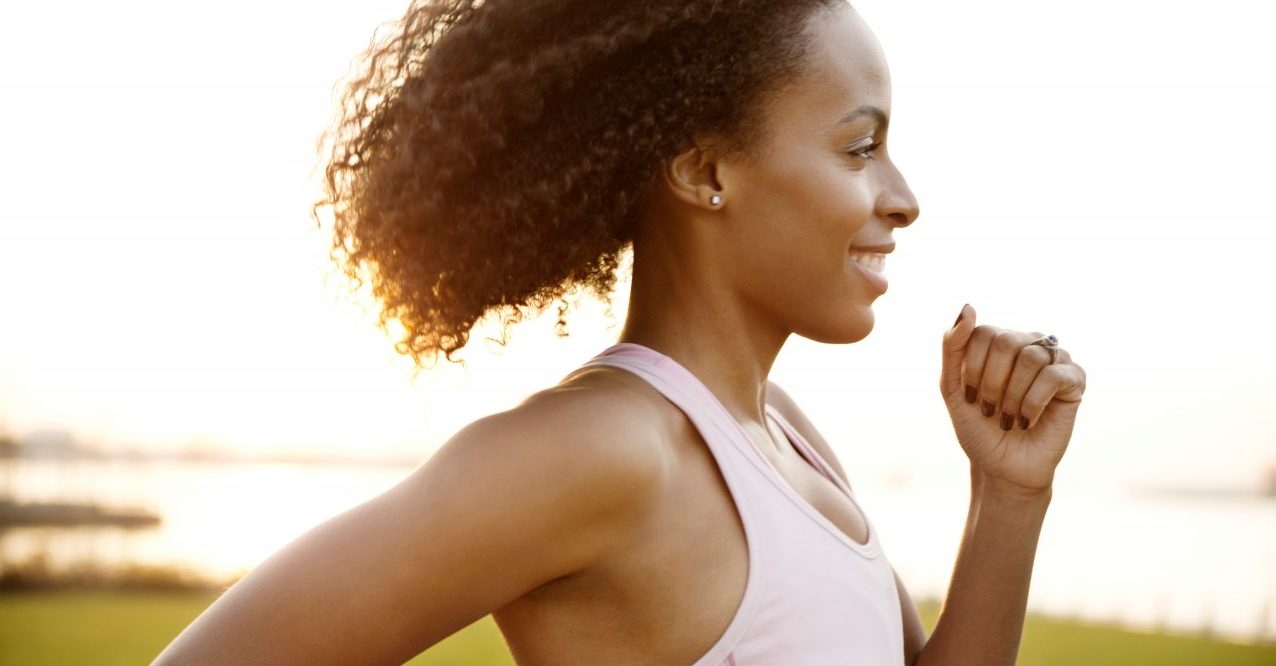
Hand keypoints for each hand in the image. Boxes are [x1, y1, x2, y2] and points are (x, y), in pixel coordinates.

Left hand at [940, 304, 1085, 494]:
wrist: (1003, 467)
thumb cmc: (978, 428)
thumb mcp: (952, 388)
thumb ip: (953, 346)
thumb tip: (968, 306)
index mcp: (998, 341)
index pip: (983, 332)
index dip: (973, 369)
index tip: (971, 398)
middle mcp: (1027, 342)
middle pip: (1006, 341)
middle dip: (992, 382)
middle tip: (991, 409)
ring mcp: (1053, 358)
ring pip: (1031, 358)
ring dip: (1012, 396)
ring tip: (1009, 418)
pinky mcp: (1074, 379)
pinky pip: (1053, 376)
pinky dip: (1033, 403)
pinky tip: (1028, 420)